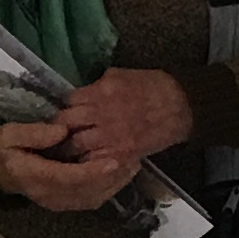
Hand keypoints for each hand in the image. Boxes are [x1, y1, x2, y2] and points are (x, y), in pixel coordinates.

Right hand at [0, 117, 143, 215]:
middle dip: (113, 177)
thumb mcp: (6, 135)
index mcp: (34, 177)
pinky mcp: (65, 202)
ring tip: (133, 164)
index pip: (70, 177)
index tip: (114, 159)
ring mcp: (58, 202)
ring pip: (94, 197)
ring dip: (115, 184)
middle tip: (133, 158)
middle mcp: (49, 195)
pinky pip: (92, 199)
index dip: (94, 171)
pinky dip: (110, 188)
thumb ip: (33, 133)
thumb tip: (61, 132)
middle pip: (88, 191)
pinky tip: (121, 174)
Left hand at [53, 67, 195, 163]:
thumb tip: (82, 94)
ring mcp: (110, 136)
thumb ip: (97, 85)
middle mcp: (101, 114)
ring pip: (75, 145)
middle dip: (60, 128)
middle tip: (58, 133)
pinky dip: (86, 161)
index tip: (66, 113)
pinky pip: (94, 161)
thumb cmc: (152, 87)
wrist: (180, 106)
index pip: (68, 101)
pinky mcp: (121, 153)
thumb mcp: (120, 75)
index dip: (65, 107)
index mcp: (100, 92)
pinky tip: (84, 161)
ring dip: (68, 148)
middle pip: (65, 123)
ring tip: (66, 150)